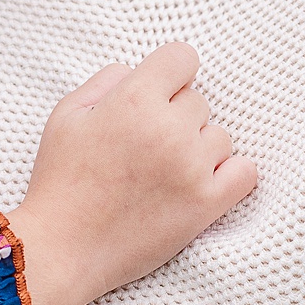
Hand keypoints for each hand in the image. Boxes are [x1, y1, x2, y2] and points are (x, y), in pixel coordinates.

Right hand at [8, 42, 255, 304]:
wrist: (63, 248)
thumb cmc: (59, 180)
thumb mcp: (67, 114)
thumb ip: (107, 80)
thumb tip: (140, 71)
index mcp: (134, 100)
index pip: (182, 56)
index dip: (169, 73)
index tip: (159, 92)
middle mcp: (169, 129)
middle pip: (198, 101)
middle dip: (175, 116)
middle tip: (145, 145)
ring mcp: (192, 168)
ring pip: (219, 136)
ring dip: (198, 148)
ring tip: (164, 170)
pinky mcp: (205, 205)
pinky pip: (245, 173)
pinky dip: (230, 174)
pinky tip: (204, 180)